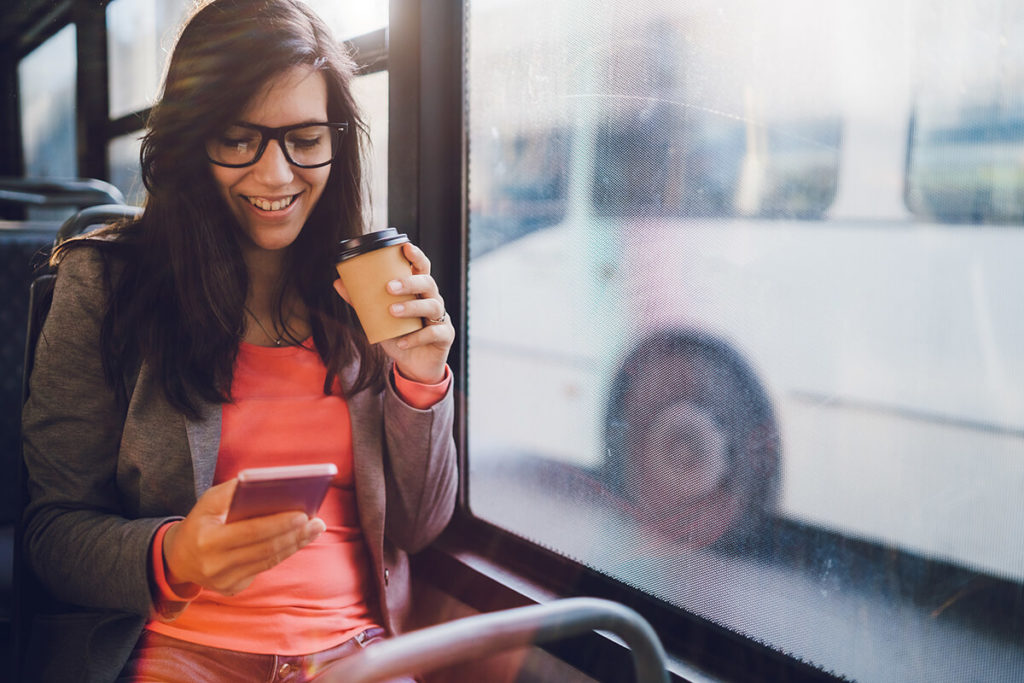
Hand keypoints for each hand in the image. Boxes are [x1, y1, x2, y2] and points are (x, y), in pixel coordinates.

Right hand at [162, 479, 325, 595]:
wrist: (178, 559)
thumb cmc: (200, 522)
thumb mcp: (208, 502)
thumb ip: (234, 492)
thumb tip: (268, 484)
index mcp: (208, 540)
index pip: (250, 532)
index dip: (278, 524)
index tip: (303, 514)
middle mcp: (215, 566)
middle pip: (265, 550)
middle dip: (295, 535)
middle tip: (317, 521)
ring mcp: (224, 582)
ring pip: (268, 561)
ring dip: (295, 544)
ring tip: (315, 528)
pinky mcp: (233, 589)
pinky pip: (264, 569)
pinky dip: (284, 552)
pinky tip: (299, 540)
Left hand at [334, 242, 453, 383]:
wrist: (414, 365)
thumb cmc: (398, 335)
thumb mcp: (378, 318)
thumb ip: (362, 301)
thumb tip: (338, 283)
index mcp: (418, 291)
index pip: (421, 268)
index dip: (416, 256)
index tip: (405, 247)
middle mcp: (432, 300)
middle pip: (428, 283)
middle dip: (409, 282)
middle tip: (389, 287)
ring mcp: (441, 318)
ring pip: (432, 306)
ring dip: (411, 307)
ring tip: (392, 311)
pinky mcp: (445, 336)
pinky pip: (433, 333)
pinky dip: (416, 337)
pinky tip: (402, 342)